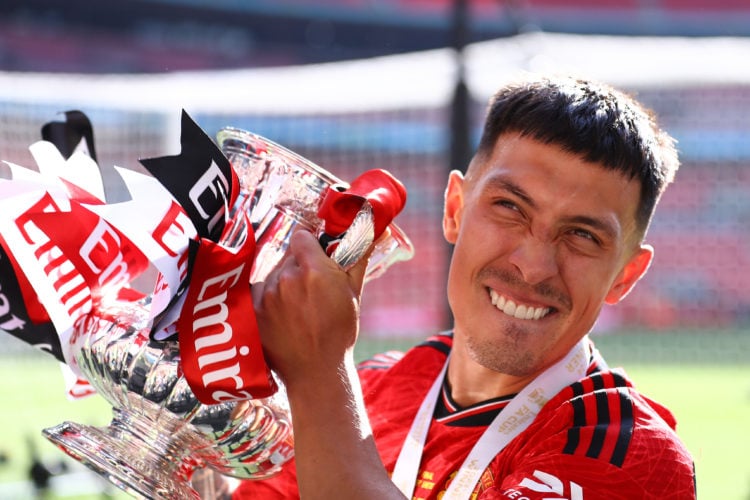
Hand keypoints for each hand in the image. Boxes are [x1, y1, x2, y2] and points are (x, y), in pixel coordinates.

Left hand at [252, 229, 368, 386]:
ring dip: (284, 281)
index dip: (310, 243)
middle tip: (313, 285)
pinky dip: (270, 296)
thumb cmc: (340, 333)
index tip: (316, 252)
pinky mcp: (253, 310)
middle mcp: (287, 279)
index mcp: (314, 271)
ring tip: (299, 305)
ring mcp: (266, 295)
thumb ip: (357, 257)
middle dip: (300, 264)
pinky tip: (284, 312)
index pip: (301, 236)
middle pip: (289, 255)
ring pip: (274, 273)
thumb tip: (370, 230)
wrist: (317, 371)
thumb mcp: (354, 293)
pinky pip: (260, 290)